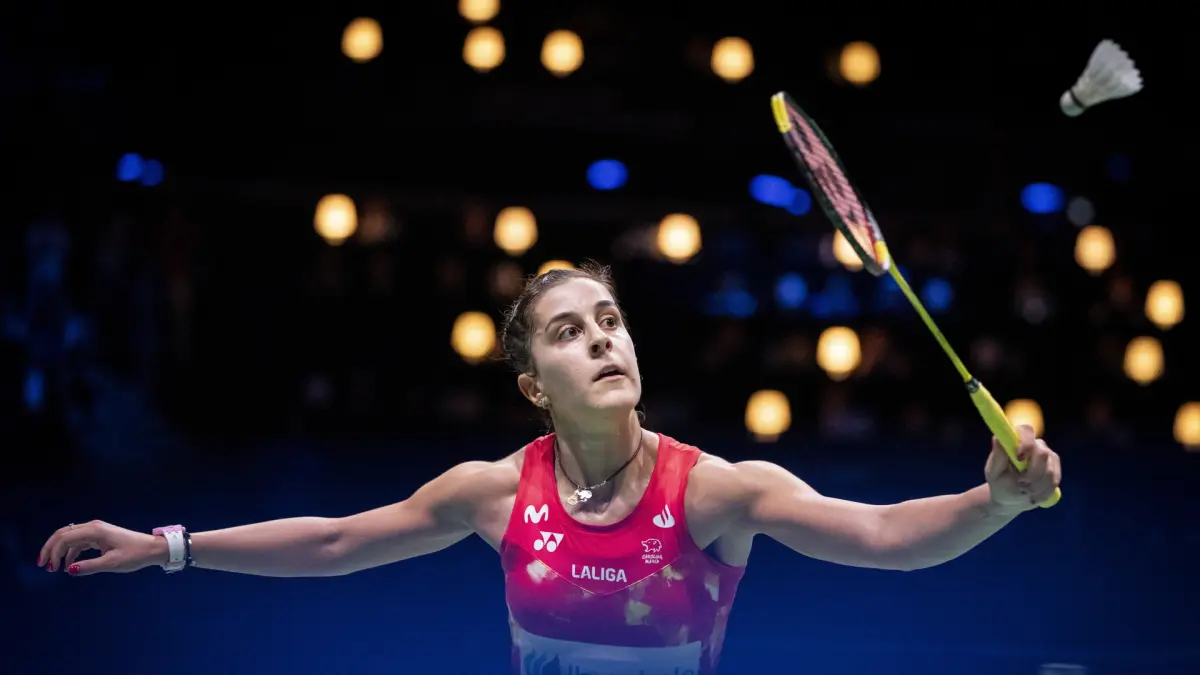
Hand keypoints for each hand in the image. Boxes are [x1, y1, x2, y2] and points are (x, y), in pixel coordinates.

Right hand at [37, 520, 164, 575]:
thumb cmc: (135, 555)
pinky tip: (68, 565)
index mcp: (95, 531)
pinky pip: (79, 542)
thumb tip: (68, 569)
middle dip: (51, 549)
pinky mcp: (100, 536)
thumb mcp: (112, 563)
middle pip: (63, 534)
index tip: (50, 568)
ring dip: (59, 551)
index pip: (65, 538)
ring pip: (70, 538)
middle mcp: (93, 527)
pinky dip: (70, 552)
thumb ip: (89, 566)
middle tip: (43, 565)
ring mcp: (96, 531)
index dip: (53, 552)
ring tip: (53, 568)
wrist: (152, 549)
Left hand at [984, 425, 1061, 512]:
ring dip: (1036, 486)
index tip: (1019, 458)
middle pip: (1042, 453)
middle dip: (1032, 474)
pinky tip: (1033, 494)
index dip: (1026, 443)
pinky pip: (1054, 481)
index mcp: (1017, 440)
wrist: (1010, 498)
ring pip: (1050, 472)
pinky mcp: (1056, 468)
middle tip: (1021, 483)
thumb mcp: (994, 472)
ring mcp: (1048, 455)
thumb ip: (998, 456)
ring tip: (1024, 491)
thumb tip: (997, 437)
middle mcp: (1035, 444)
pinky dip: (1043, 491)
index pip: (1026, 431)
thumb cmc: (999, 482)